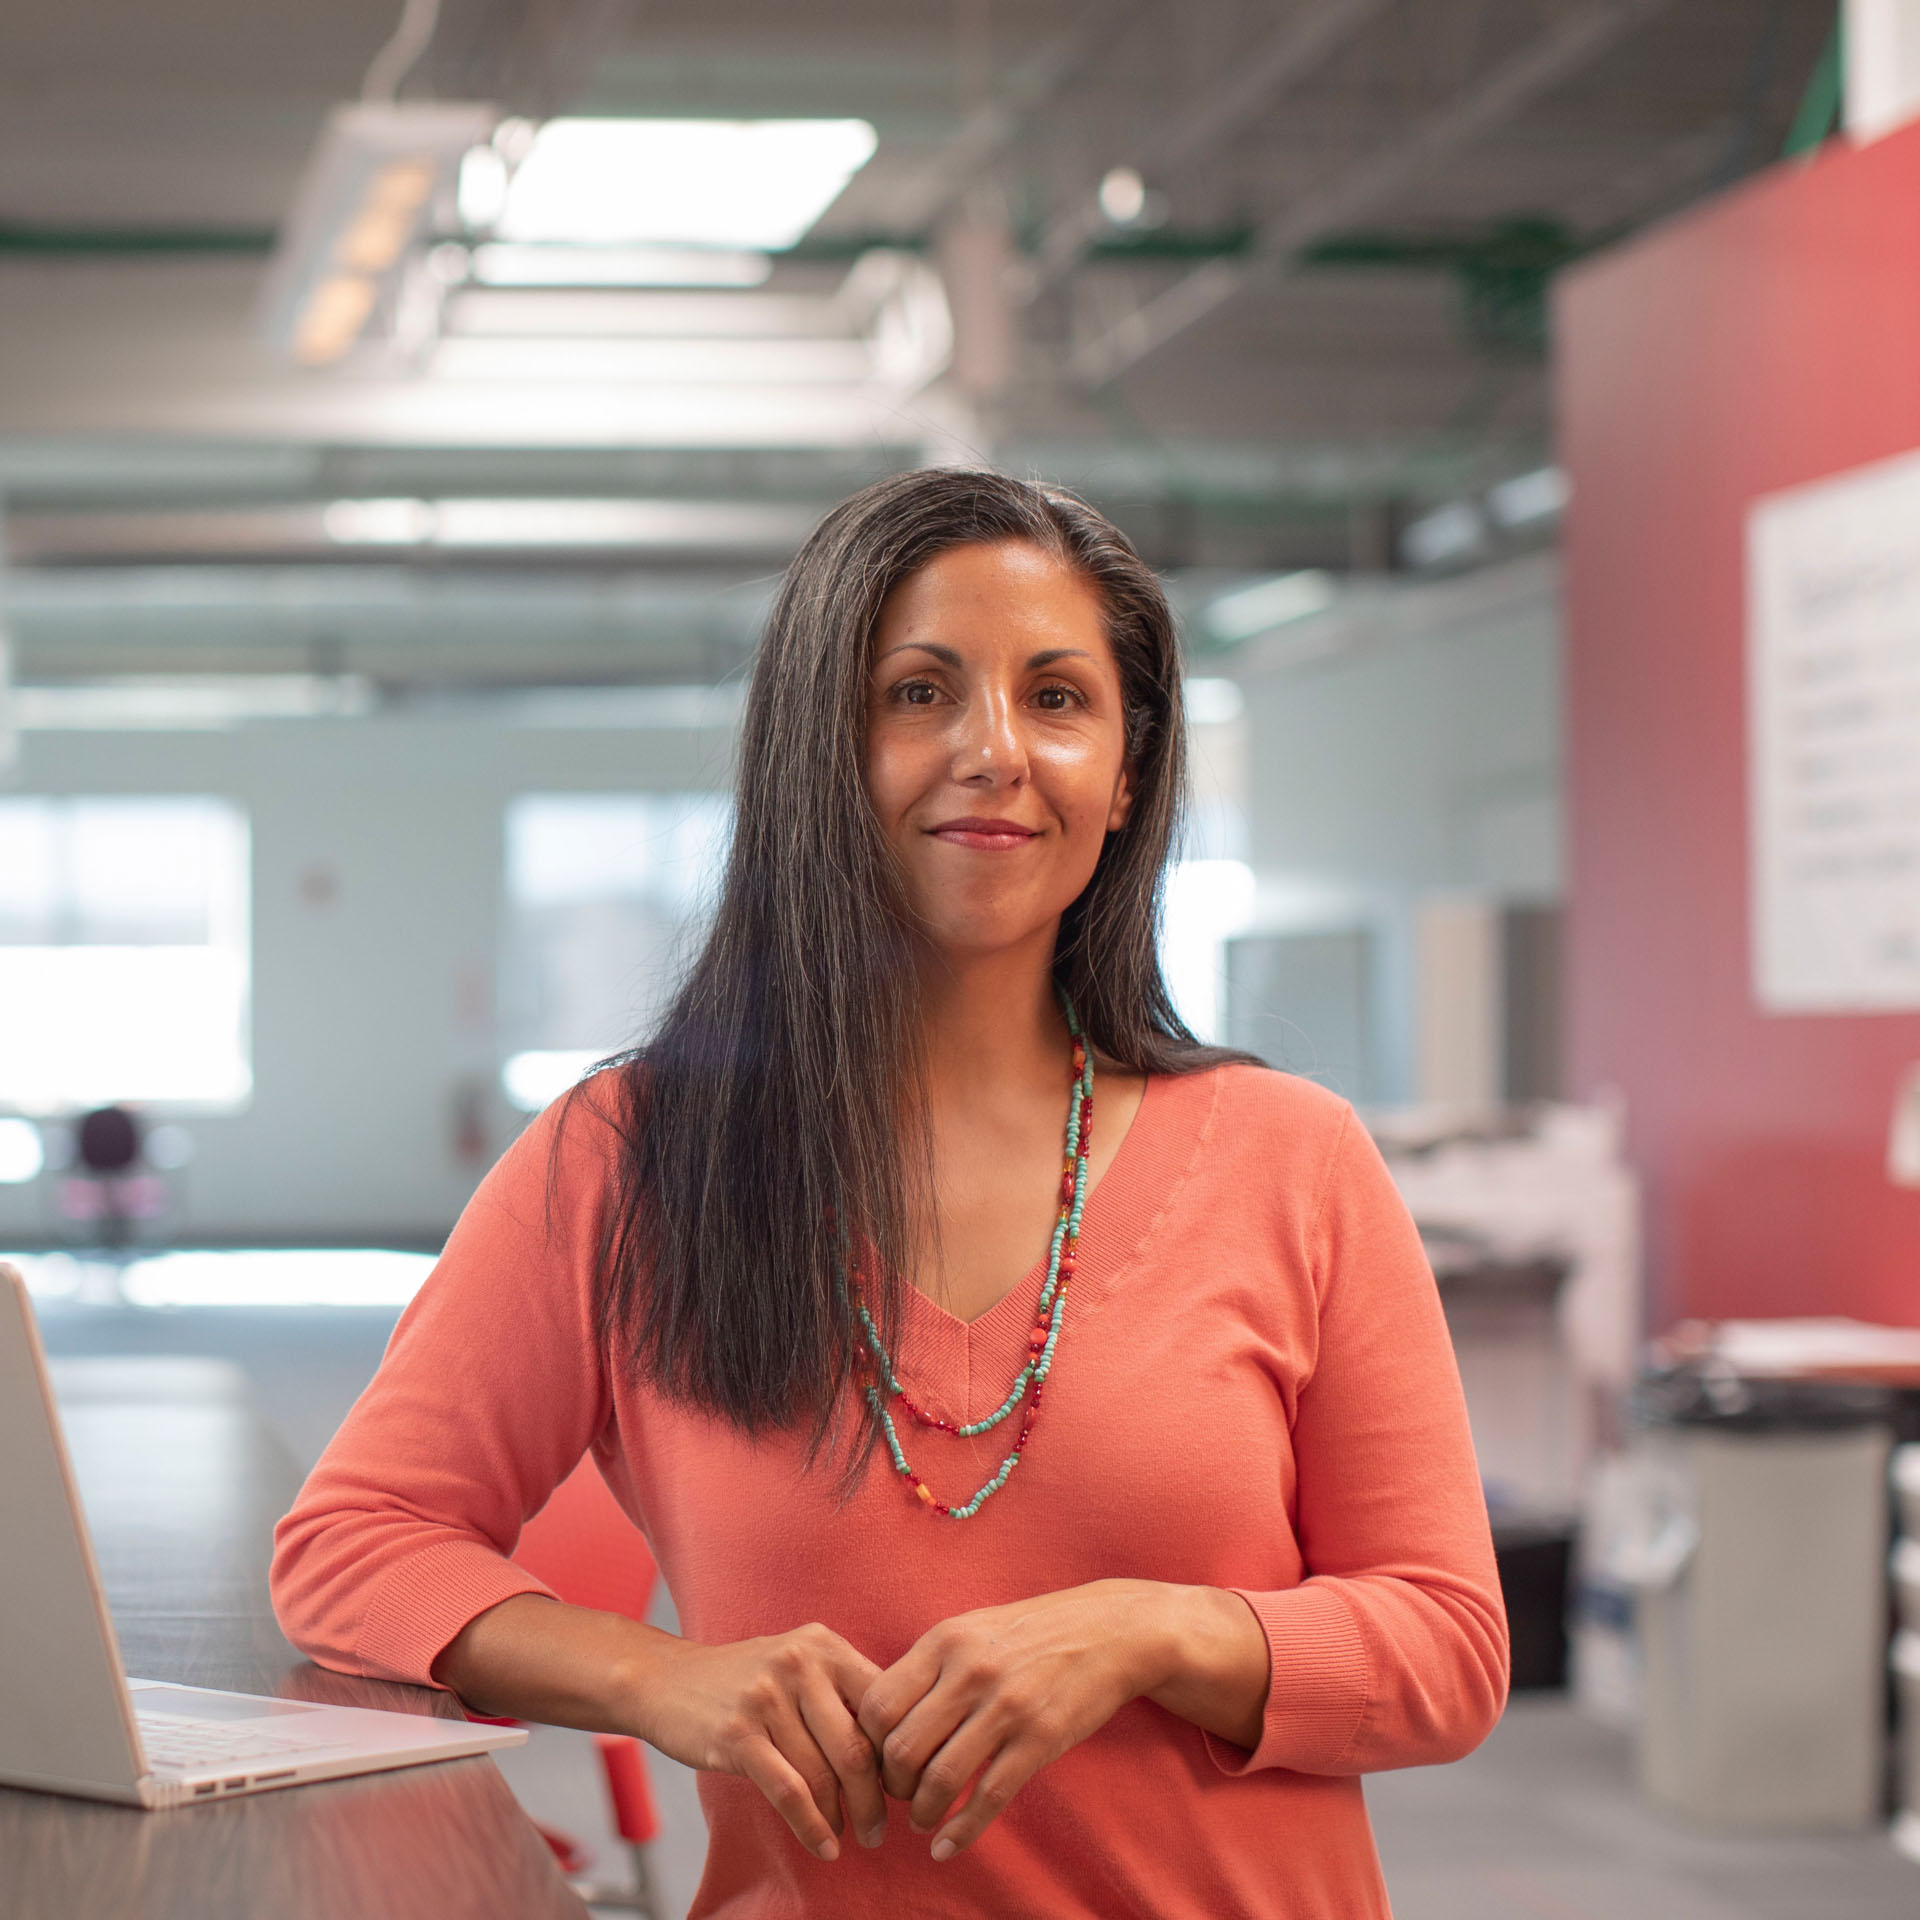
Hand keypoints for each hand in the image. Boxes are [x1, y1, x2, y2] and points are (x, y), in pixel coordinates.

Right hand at [634, 1623, 886, 1860]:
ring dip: (842, 1818)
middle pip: (857, 1747)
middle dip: (875, 1799)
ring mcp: (767, 1698)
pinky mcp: (738, 1735)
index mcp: (824, 1645)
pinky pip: (788, 1792)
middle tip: (881, 1829)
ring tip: (850, 1838)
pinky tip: (824, 1846)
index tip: (903, 1786)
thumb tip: (898, 1748)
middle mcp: (800, 1664)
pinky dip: (812, 1827)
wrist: (665, 1679)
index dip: (898, 1753)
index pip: (882, 1705)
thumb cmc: (744, 1680)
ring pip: (823, 1775)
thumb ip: (842, 1692)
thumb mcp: (798, 1662)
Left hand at [856, 1580, 1173, 1861]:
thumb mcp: (971, 1630)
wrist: (1107, 1630)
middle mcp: (970, 1672)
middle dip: (892, 1785)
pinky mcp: (1040, 1739)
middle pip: (901, 1748)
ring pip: (940, 1778)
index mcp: (945, 1641)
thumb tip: (880, 1717)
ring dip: (922, 1812)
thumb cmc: (1029, 1632)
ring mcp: (1006, 1706)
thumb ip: (928, 1667)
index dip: (868, 1745)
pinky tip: (946, 1847)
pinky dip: (960, 1831)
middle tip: (901, 1795)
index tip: (878, 1762)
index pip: (877, 1705)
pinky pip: (988, 1797)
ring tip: (923, 1820)